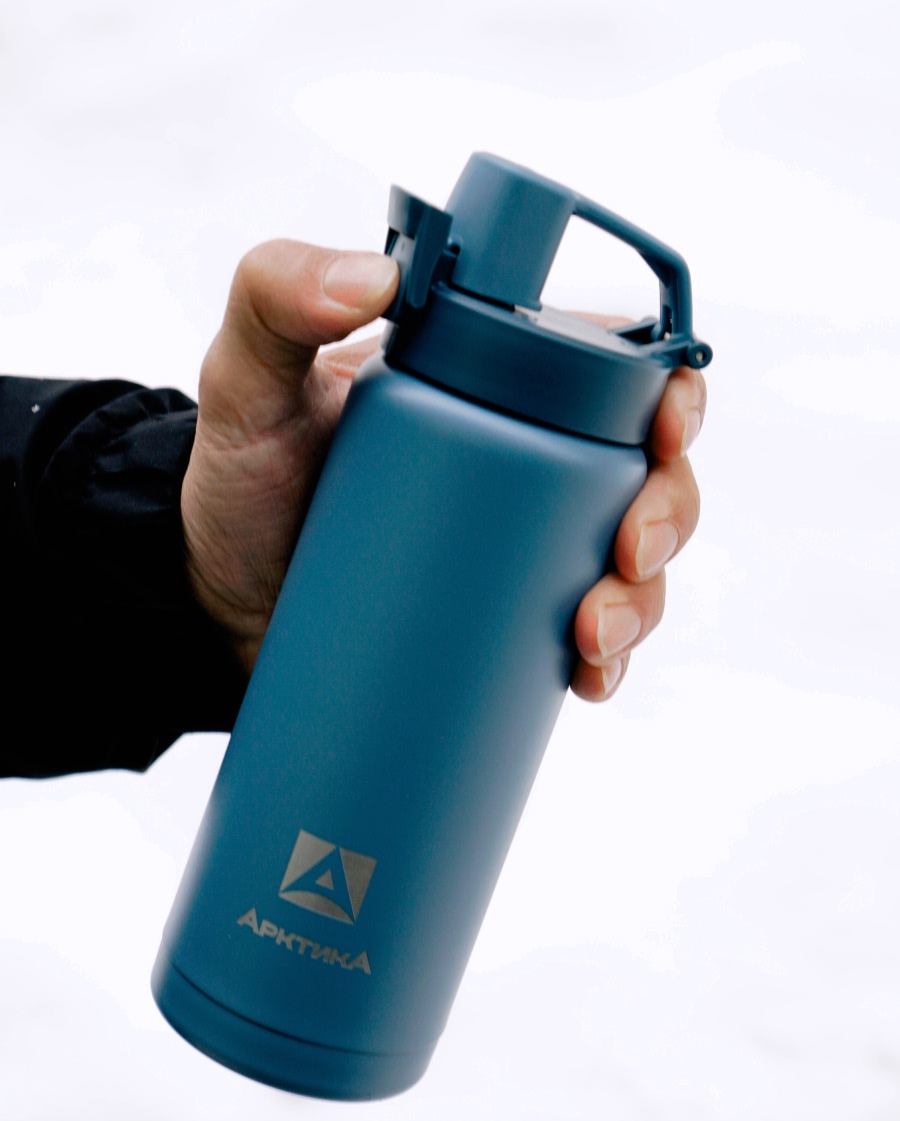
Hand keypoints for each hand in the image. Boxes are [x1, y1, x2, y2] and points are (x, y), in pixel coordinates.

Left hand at [182, 240, 703, 693]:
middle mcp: (526, 462)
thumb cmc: (241, 480)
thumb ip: (275, 296)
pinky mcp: (505, 621)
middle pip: (647, 475)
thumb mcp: (247, 383)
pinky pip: (589, 640)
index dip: (672, 395)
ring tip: (593, 637)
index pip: (615, 371)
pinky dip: (611, 662)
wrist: (214, 600)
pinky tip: (593, 680)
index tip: (665, 430)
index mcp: (493, 383)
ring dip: (645, 599)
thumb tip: (376, 275)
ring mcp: (521, 548)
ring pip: (634, 564)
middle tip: (626, 553)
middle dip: (668, 512)